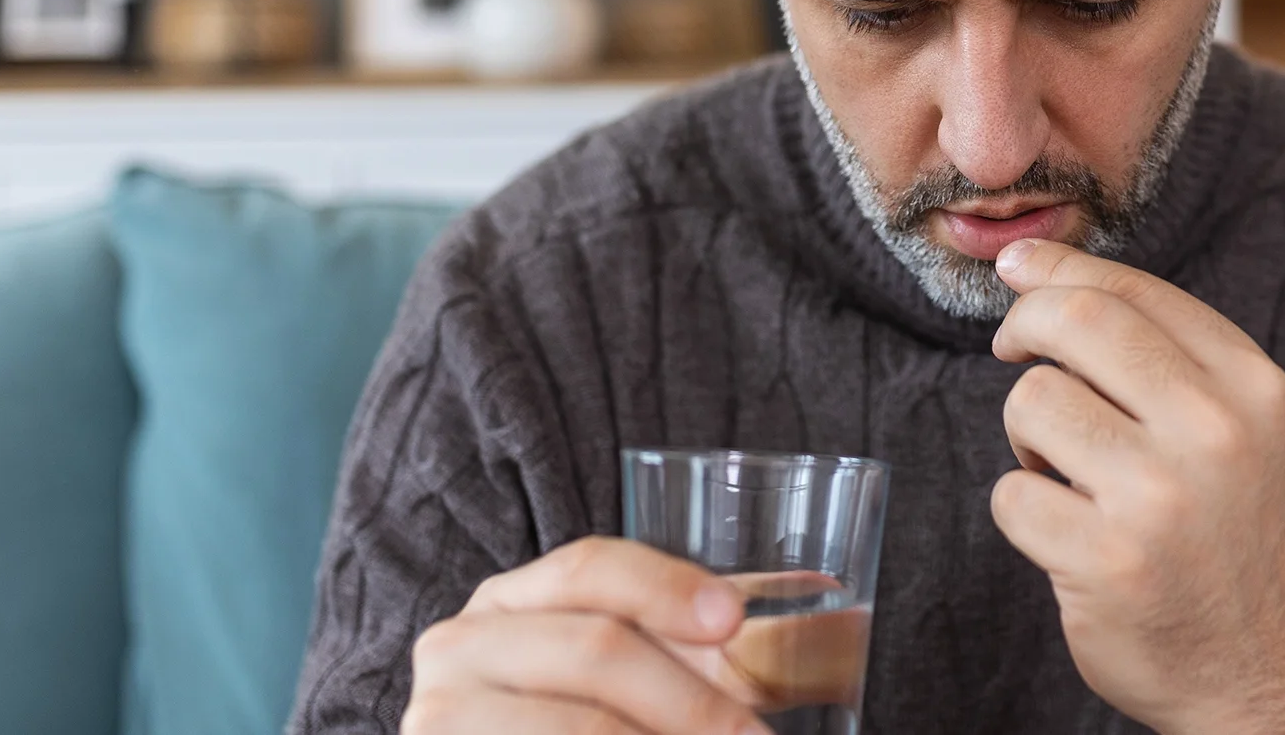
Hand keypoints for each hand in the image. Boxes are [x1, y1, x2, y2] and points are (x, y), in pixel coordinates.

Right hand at [404, 538, 863, 733]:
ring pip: (583, 726)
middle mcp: (460, 646)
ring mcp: (440, 719)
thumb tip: (844, 607)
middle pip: (598, 650)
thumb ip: (709, 640)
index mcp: (511, 601)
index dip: (664, 584)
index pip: (590, 566)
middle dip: (696, 704)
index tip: (734, 618)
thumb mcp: (637, 675)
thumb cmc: (584, 722)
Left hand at [988, 240, 1284, 734]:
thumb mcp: (1236, 426)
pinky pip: (1012, 495)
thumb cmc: (1227, 535)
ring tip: (1071, 476)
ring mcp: (1160, 498)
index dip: (1058, 270)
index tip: (1017, 270)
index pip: (1134, 291)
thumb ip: (1156, 351)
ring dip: (1030, 437)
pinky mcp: (1107, 561)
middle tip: (1013, 350)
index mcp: (1250, 385)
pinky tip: (1070, 537)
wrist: (1264, 672)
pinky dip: (1026, 512)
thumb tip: (1030, 268)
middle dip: (1024, 326)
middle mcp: (1214, 431)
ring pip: (1032, 403)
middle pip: (1076, 322)